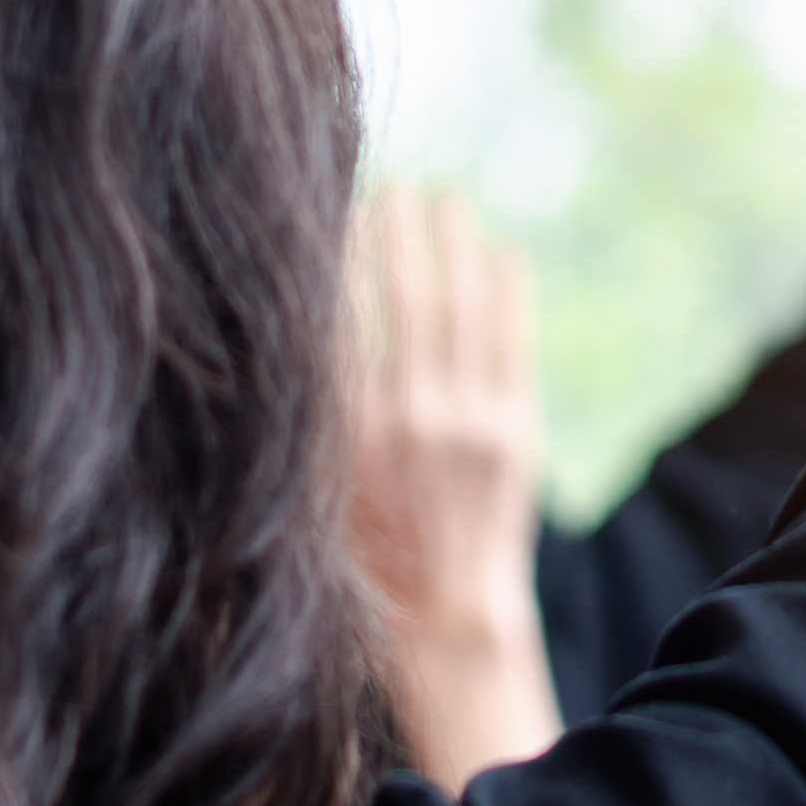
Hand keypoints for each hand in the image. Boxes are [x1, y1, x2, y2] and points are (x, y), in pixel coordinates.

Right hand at [341, 189, 563, 783]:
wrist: (449, 621)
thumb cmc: (369, 562)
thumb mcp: (314, 496)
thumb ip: (307, 424)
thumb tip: (287, 345)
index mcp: (346, 437)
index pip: (335, 323)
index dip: (333, 261)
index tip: (327, 211)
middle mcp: (408, 420)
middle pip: (402, 298)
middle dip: (397, 234)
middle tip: (391, 185)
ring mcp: (470, 423)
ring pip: (462, 308)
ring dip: (454, 245)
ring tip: (446, 200)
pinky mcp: (517, 431)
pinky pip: (513, 342)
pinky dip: (509, 292)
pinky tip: (504, 254)